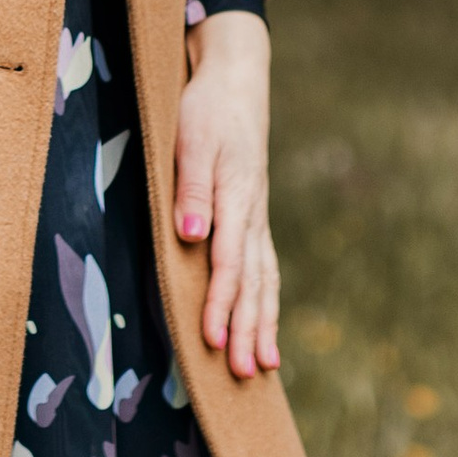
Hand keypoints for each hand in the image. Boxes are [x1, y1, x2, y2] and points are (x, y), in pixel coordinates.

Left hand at [174, 9, 279, 378]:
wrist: (236, 81)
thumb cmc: (206, 110)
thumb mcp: (191, 140)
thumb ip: (192, 189)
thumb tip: (193, 235)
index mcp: (236, 198)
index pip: (228, 263)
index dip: (219, 303)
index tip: (210, 339)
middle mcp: (252, 214)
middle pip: (253, 282)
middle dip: (247, 329)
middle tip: (243, 375)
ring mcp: (257, 217)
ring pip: (265, 279)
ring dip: (263, 323)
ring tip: (265, 366)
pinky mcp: (255, 216)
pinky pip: (266, 267)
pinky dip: (267, 300)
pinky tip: (265, 326)